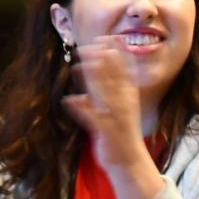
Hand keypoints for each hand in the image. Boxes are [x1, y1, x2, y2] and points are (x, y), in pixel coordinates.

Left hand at [62, 39, 151, 171]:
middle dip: (103, 60)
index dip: (116, 53)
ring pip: (104, 94)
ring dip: (93, 79)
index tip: (107, 37)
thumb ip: (106, 91)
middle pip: (114, 78)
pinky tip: (69, 100)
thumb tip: (95, 72)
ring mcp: (115, 117)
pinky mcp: (106, 132)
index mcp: (128, 96)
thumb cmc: (119, 132)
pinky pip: (92, 118)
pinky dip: (81, 109)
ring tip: (80, 65)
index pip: (124, 70)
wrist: (128, 161)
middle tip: (90, 43)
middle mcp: (124, 104)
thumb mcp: (116, 108)